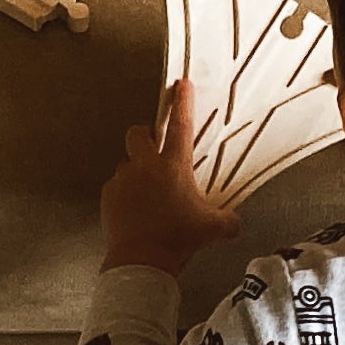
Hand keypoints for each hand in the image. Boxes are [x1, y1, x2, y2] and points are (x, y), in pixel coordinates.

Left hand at [101, 80, 240, 273]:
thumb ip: (228, 221)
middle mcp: (146, 166)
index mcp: (174, 166)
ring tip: (147, 192)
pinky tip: (135, 210)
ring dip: (136, 170)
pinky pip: (116, 186)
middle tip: (155, 148)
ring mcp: (124, 180)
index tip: (181, 84)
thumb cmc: (178, 239)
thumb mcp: (213, 229)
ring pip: (126, 162)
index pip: (181, 126)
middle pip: (138, 132)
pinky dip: (125, 193)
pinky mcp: (108, 195)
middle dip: (145, 134)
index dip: (182, 102)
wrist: (142, 260)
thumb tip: (236, 224)